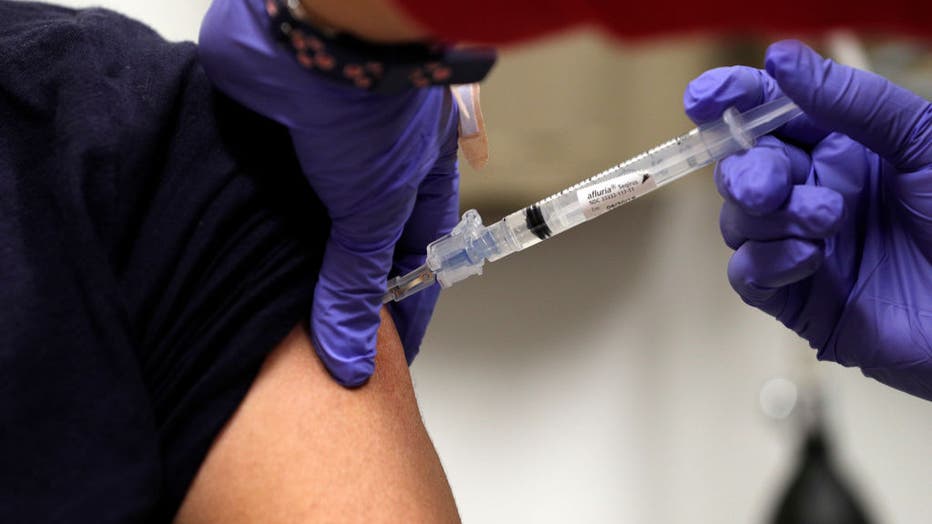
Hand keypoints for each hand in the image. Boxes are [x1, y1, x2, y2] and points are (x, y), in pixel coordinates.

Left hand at [199, 0, 458, 385]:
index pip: (409, 271)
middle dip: (337, 299)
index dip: (396, 322)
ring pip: (302, 232)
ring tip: (265, 323)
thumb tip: (349, 362)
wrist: (315, 31)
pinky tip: (233, 263)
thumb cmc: (374, 107)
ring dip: (287, 270)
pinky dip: (248, 233)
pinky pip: (258, 201)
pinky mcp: (269, 145)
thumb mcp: (374, 211)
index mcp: (413, 190)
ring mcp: (317, 160)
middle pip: (352, 253)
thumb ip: (354, 287)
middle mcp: (368, 177)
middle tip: (313, 354)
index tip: (379, 368)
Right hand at [684, 40, 931, 399]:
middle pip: (743, 168)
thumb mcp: (921, 142)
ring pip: (738, 220)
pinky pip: (748, 273)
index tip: (704, 99)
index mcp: (843, 148)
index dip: (733, 101)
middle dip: (744, 170)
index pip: (771, 115)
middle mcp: (814, 192)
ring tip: (826, 223)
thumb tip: (781, 58)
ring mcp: (801, 245)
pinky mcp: (796, 297)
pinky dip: (767, 261)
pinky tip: (810, 258)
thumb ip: (851, 102)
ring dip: (770, 218)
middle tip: (769, 186)